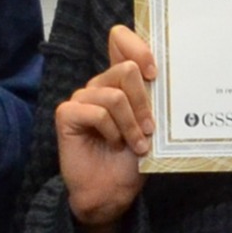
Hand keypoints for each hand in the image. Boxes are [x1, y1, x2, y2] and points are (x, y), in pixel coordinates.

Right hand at [56, 25, 159, 232]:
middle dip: (144, 103)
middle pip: (126, 69)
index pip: (120, 39)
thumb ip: (153, 98)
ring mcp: (81, 98)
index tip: (154, 73)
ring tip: (136, 145)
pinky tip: (112, 144)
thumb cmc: (131, 160)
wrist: (111, 192)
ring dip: (131, 124)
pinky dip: (112, 131)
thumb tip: (164, 77)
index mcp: (119, 82)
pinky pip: (98, 112)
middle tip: (149, 129)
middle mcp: (99, 85)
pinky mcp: (67, 113)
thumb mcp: (151, 126)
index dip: (138, 46)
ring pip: (115, 95)